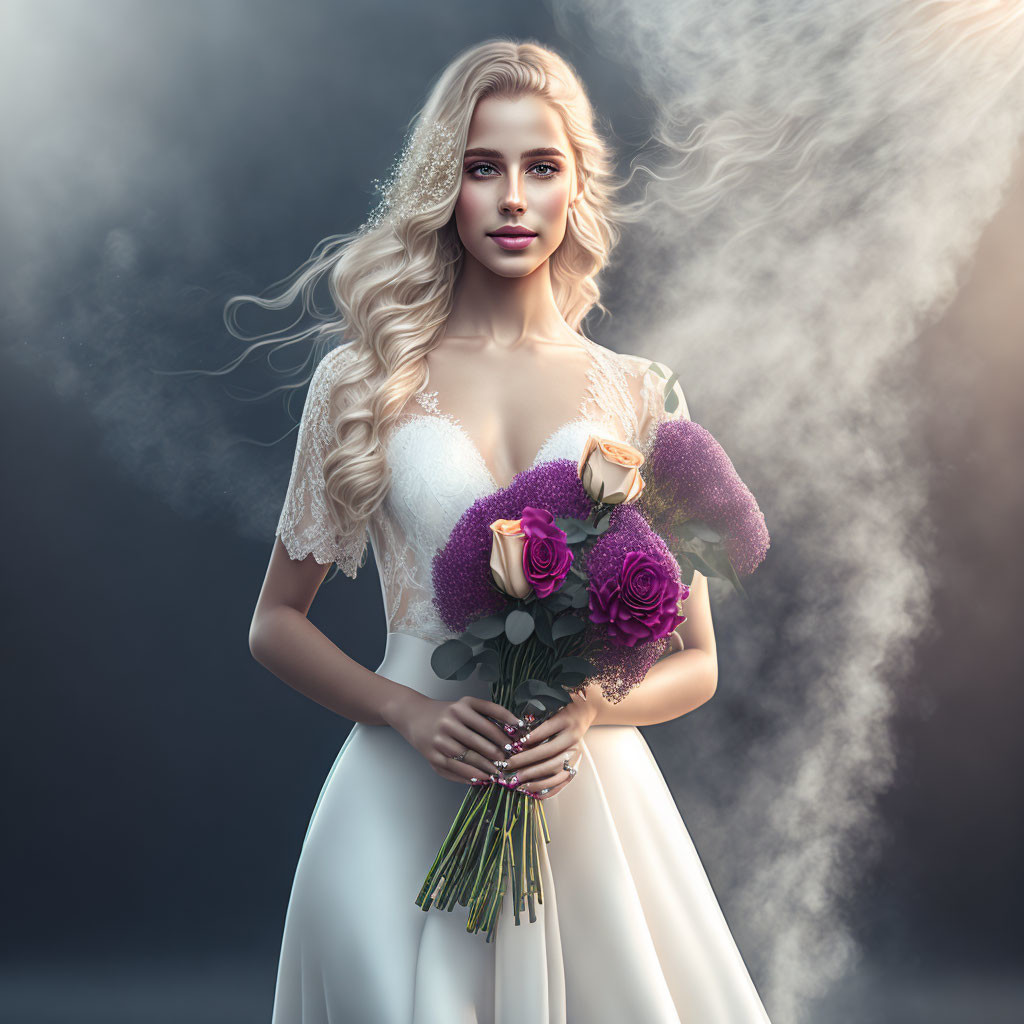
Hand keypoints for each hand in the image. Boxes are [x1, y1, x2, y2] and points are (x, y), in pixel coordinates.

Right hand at [389, 692, 522, 785]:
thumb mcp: (466, 705)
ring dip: (486, 767)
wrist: (414, 715)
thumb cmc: (446, 712)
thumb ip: (489, 713)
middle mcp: (450, 722)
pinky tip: (481, 777)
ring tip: (498, 772)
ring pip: (469, 758)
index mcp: (461, 707)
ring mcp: (440, 740)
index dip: (504, 735)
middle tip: (509, 761)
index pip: (488, 723)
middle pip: (480, 742)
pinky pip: (456, 768)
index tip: (516, 743)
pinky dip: (470, 775)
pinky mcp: (433, 756)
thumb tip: (514, 728)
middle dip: (497, 754)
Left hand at [502, 692, 598, 798]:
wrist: (586, 712)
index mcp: (566, 720)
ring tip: (519, 781)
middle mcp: (572, 737)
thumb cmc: (563, 709)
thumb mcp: (552, 707)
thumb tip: (517, 737)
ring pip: (556, 769)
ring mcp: (576, 753)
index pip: (547, 729)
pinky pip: (562, 781)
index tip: (516, 744)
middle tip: (509, 765)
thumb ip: (538, 720)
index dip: (532, 737)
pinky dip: (548, 789)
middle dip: (527, 761)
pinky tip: (533, 791)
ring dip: (536, 777)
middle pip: (549, 752)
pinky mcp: (576, 765)